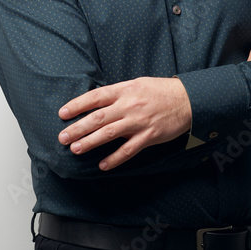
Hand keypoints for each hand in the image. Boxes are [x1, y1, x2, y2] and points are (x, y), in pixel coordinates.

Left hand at [57, 76, 191, 170]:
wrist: (188, 100)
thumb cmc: (161, 91)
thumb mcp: (137, 84)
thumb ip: (118, 93)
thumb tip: (96, 102)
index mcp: (124, 90)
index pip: (95, 97)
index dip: (77, 105)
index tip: (62, 114)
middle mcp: (129, 106)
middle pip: (98, 118)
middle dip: (78, 128)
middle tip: (62, 137)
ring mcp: (138, 122)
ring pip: (109, 133)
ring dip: (90, 142)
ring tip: (76, 149)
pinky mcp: (149, 136)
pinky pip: (129, 150)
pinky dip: (115, 158)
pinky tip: (103, 165)